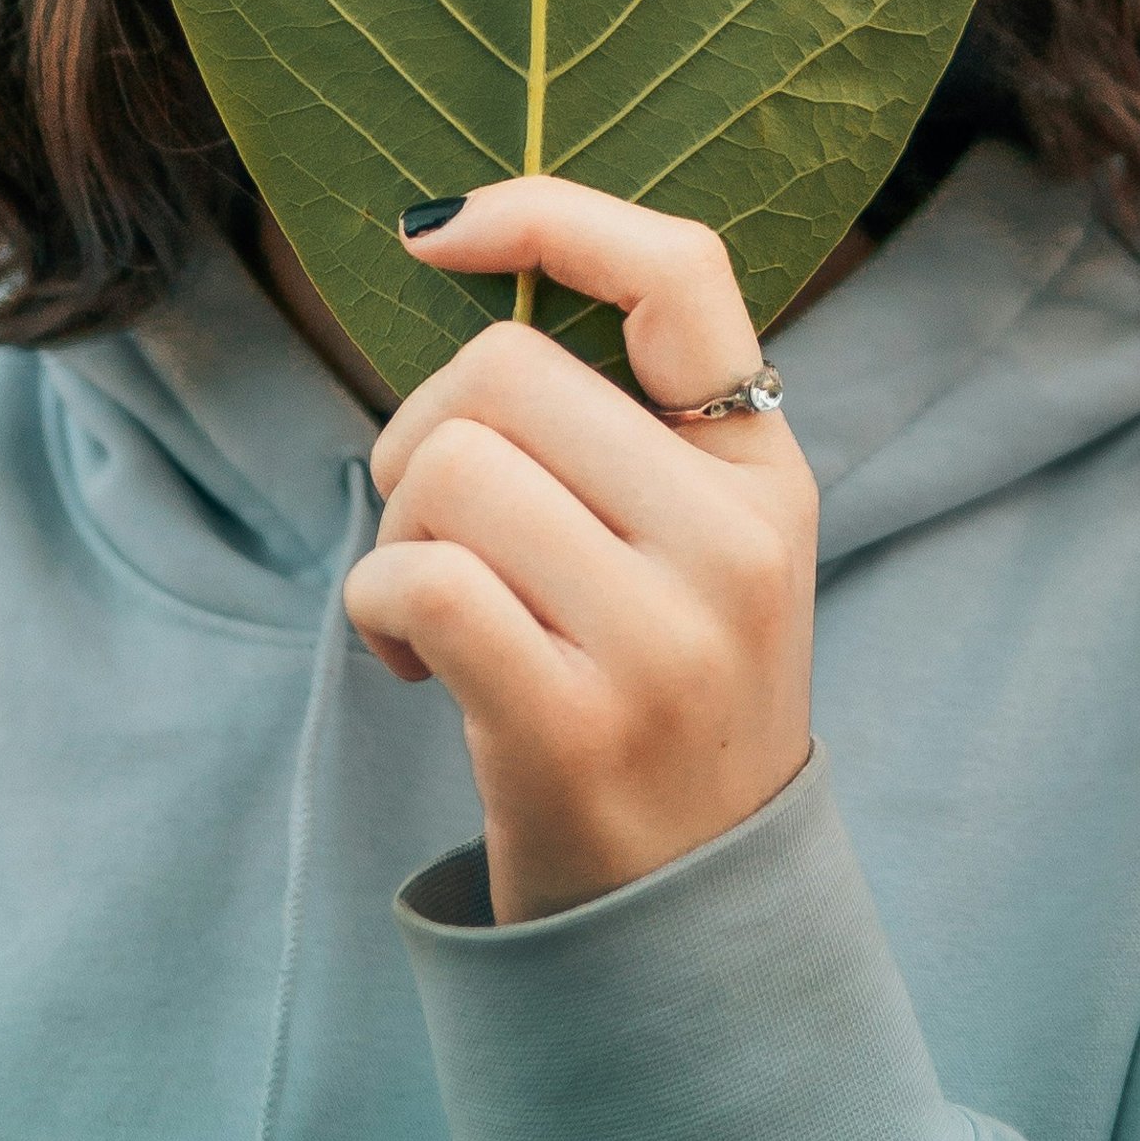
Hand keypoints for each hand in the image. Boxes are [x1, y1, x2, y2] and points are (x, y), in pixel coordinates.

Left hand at [343, 177, 817, 923]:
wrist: (686, 928)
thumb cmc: (649, 701)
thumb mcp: (692, 548)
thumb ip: (618, 423)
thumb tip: (462, 247)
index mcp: (763, 470)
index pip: (679, 271)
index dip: (545, 212)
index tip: (433, 230)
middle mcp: (734, 540)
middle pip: (502, 369)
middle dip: (418, 434)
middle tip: (431, 530)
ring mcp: (667, 636)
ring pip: (448, 470)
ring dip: (395, 535)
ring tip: (434, 613)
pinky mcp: (578, 724)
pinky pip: (418, 580)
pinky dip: (376, 607)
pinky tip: (415, 665)